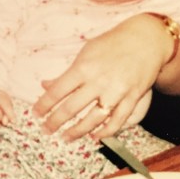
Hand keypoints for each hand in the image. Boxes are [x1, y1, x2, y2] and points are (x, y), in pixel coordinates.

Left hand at [33, 15, 169, 139]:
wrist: (144, 40)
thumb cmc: (110, 44)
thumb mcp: (85, 53)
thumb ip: (66, 73)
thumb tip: (45, 85)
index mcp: (83, 67)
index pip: (58, 90)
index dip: (44, 104)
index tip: (35, 114)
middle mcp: (98, 81)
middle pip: (72, 108)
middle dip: (55, 121)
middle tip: (46, 130)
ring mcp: (116, 91)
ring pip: (93, 119)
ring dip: (78, 131)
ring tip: (66, 137)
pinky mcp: (132, 98)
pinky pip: (118, 121)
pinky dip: (106, 132)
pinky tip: (95, 136)